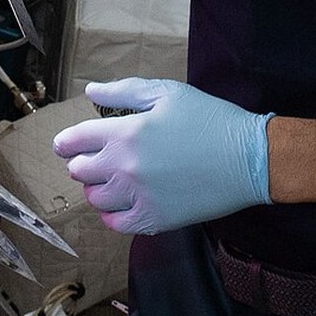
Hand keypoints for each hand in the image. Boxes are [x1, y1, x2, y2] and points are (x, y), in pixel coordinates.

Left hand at [52, 77, 272, 234]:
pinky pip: (116, 224)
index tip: (65, 145)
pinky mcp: (155, 219)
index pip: (75, 141)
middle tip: (97, 159)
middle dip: (83, 163)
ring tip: (113, 180)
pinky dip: (113, 214)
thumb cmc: (210, 119)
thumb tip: (91, 91)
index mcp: (125, 133)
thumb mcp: (167, 93)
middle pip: (79, 171)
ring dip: (98, 188)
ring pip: (95, 199)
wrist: (250, 158)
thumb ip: (123, 92)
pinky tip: (124, 202)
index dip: (66, 142)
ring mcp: (139, 196)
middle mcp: (125, 167)